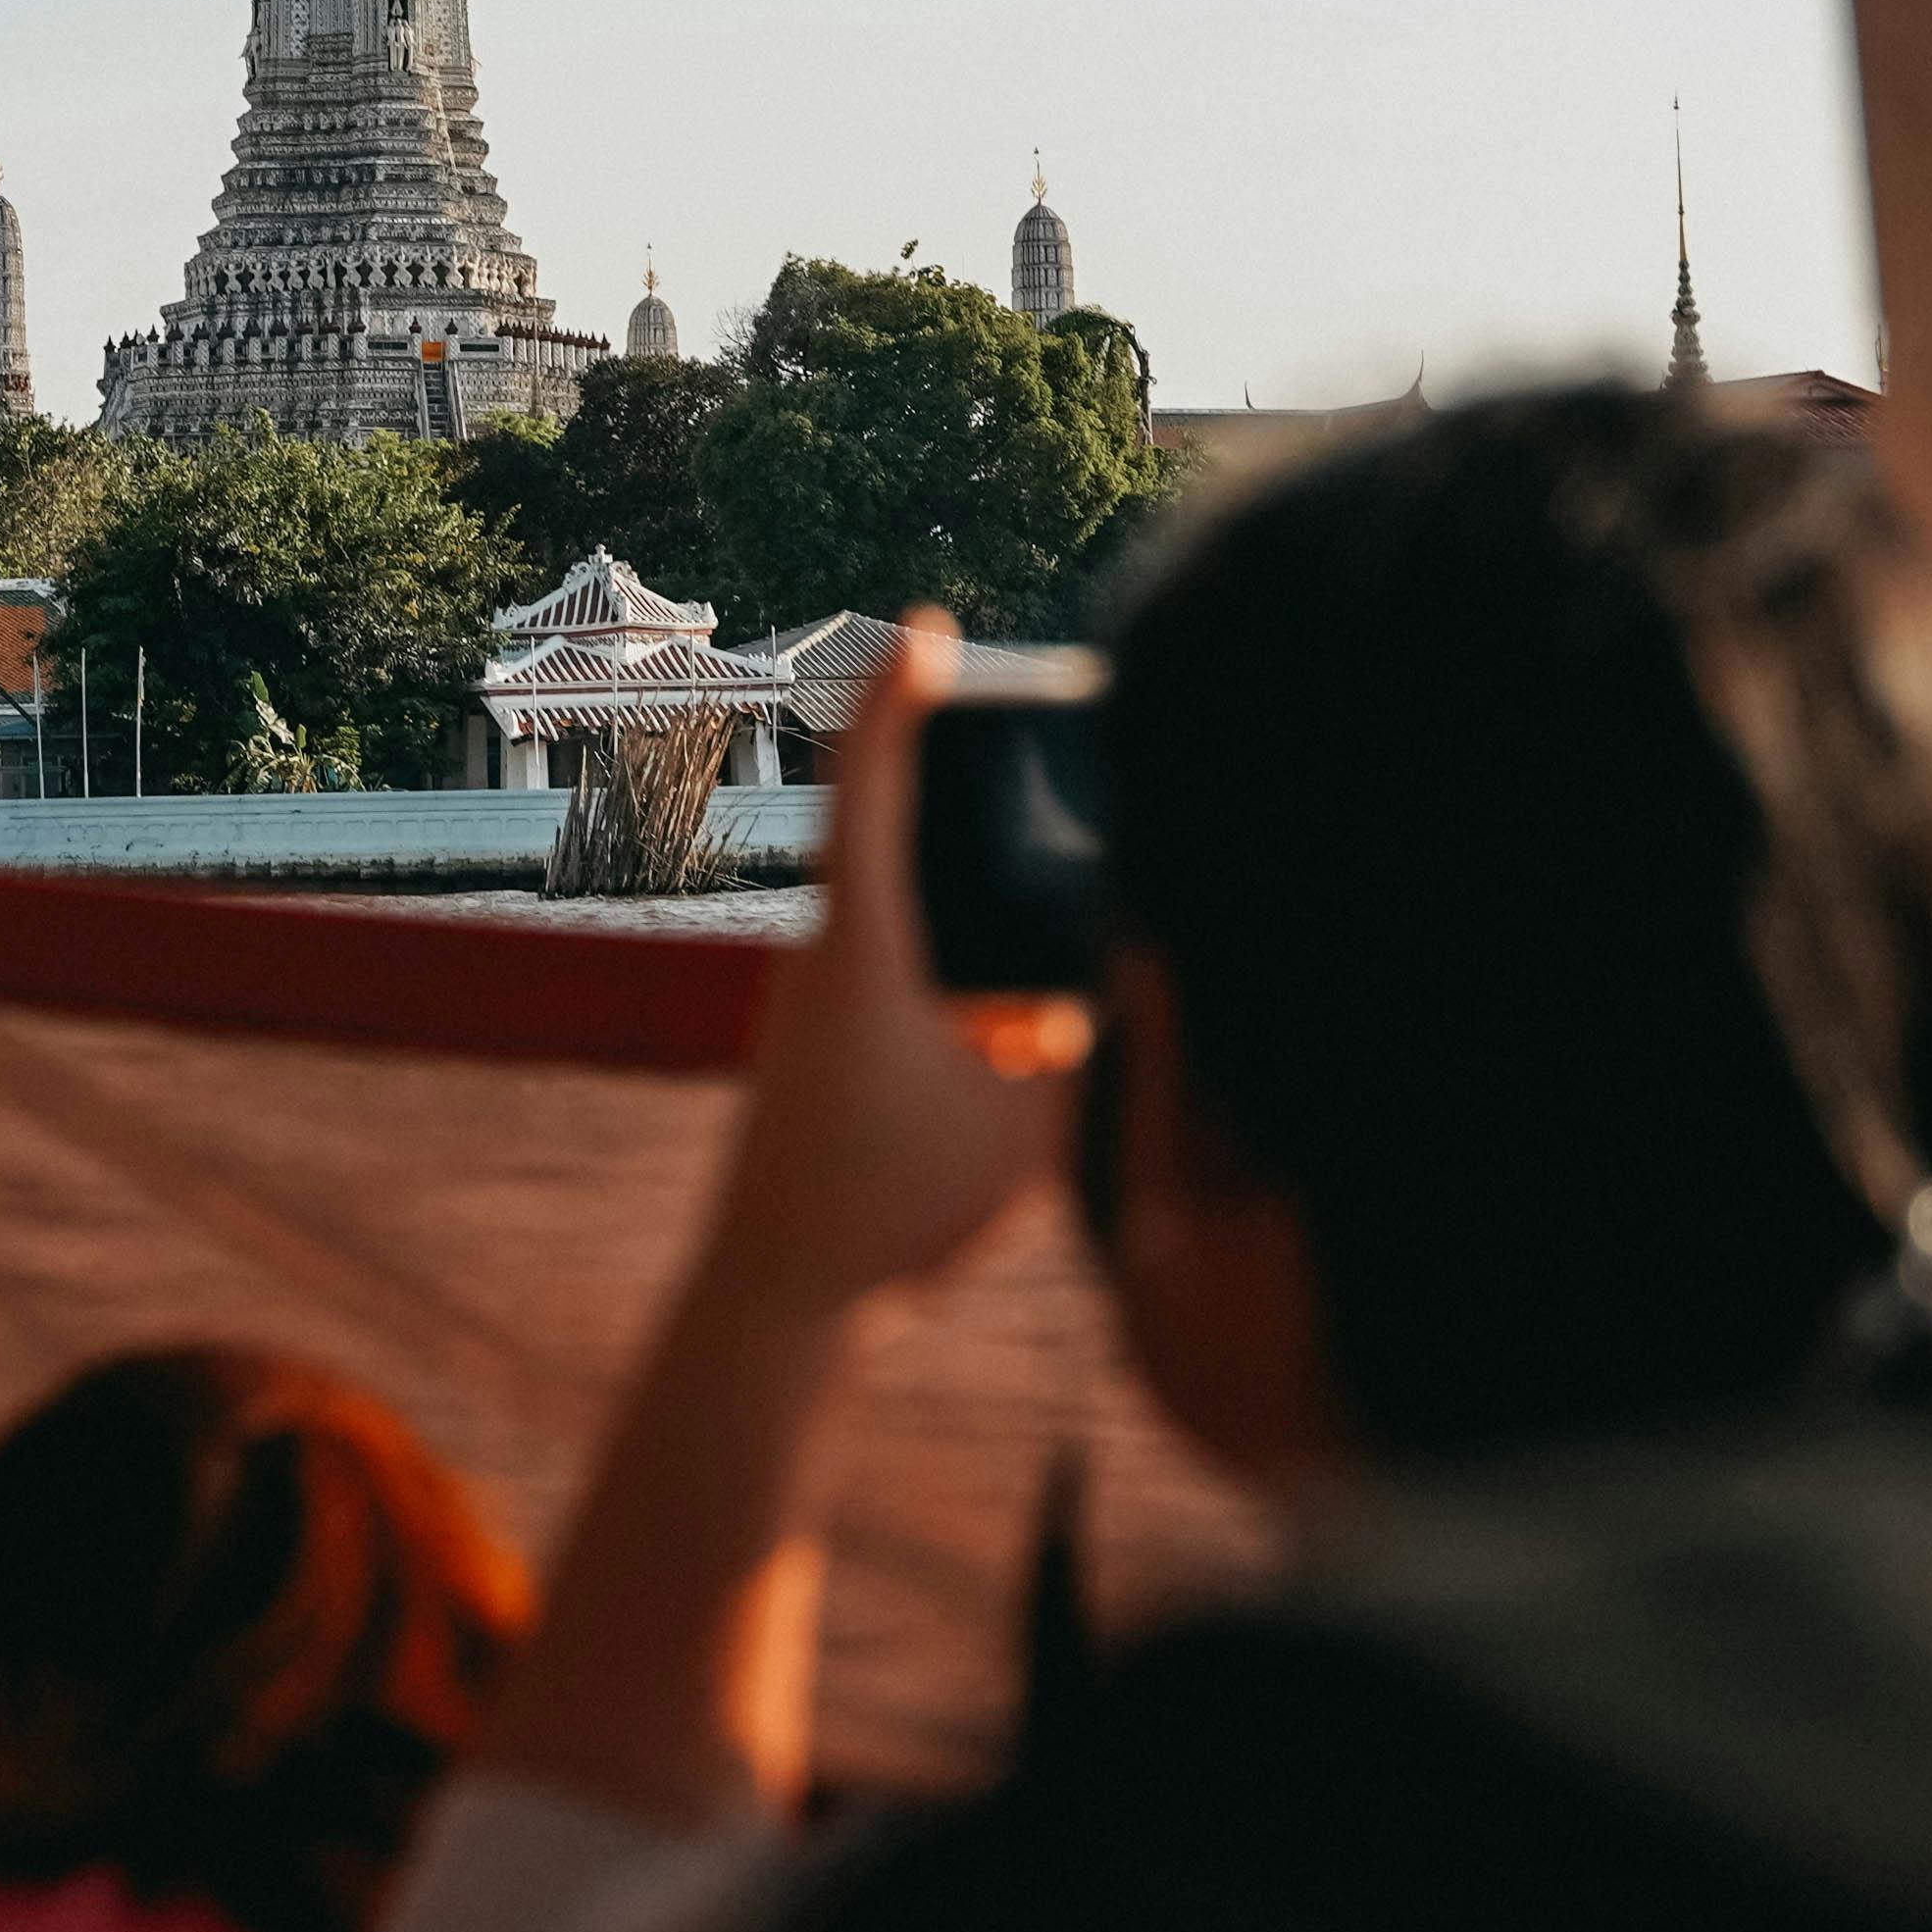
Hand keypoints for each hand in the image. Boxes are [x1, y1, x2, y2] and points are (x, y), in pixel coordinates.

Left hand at [700, 612, 1084, 1325]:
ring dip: (976, 912)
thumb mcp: (1033, 1131)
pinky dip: (970, 986)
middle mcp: (825, 957)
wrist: (777, 1304)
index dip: (899, 695)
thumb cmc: (890, 1215)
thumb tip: (1154, 978)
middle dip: (963, 792)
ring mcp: (819, 1006)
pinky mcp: (829, 1053)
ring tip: (1051, 931)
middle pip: (899, 838)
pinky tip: (1038, 1033)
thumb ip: (1103, 1051)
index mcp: (861, 949)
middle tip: (1026, 742)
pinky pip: (909, 986)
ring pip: (912, 924)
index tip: (928, 626)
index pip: (872, 785)